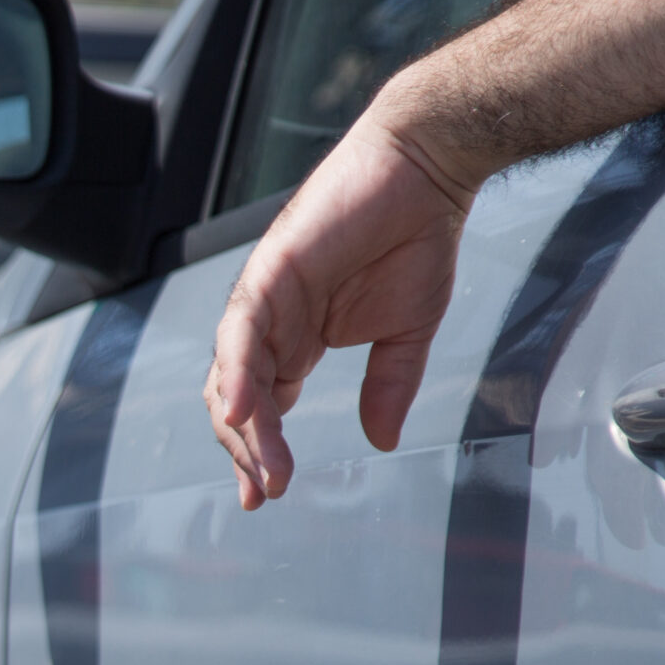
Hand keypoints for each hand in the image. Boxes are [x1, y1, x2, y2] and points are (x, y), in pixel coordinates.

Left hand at [203, 113, 479, 509]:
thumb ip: (388, 386)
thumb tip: (381, 441)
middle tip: (263, 493)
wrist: (429, 170)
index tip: (266, 495)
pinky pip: (242, 331)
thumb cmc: (416, 238)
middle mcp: (271, 324)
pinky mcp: (271, 270)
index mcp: (295, 341)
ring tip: (263, 472)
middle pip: (238, 400)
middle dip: (247, 452)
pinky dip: (239, 372)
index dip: (260, 453)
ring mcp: (265, 297)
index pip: (263, 407)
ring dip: (246, 429)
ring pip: (235, 374)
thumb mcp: (407, 333)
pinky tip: (241, 412)